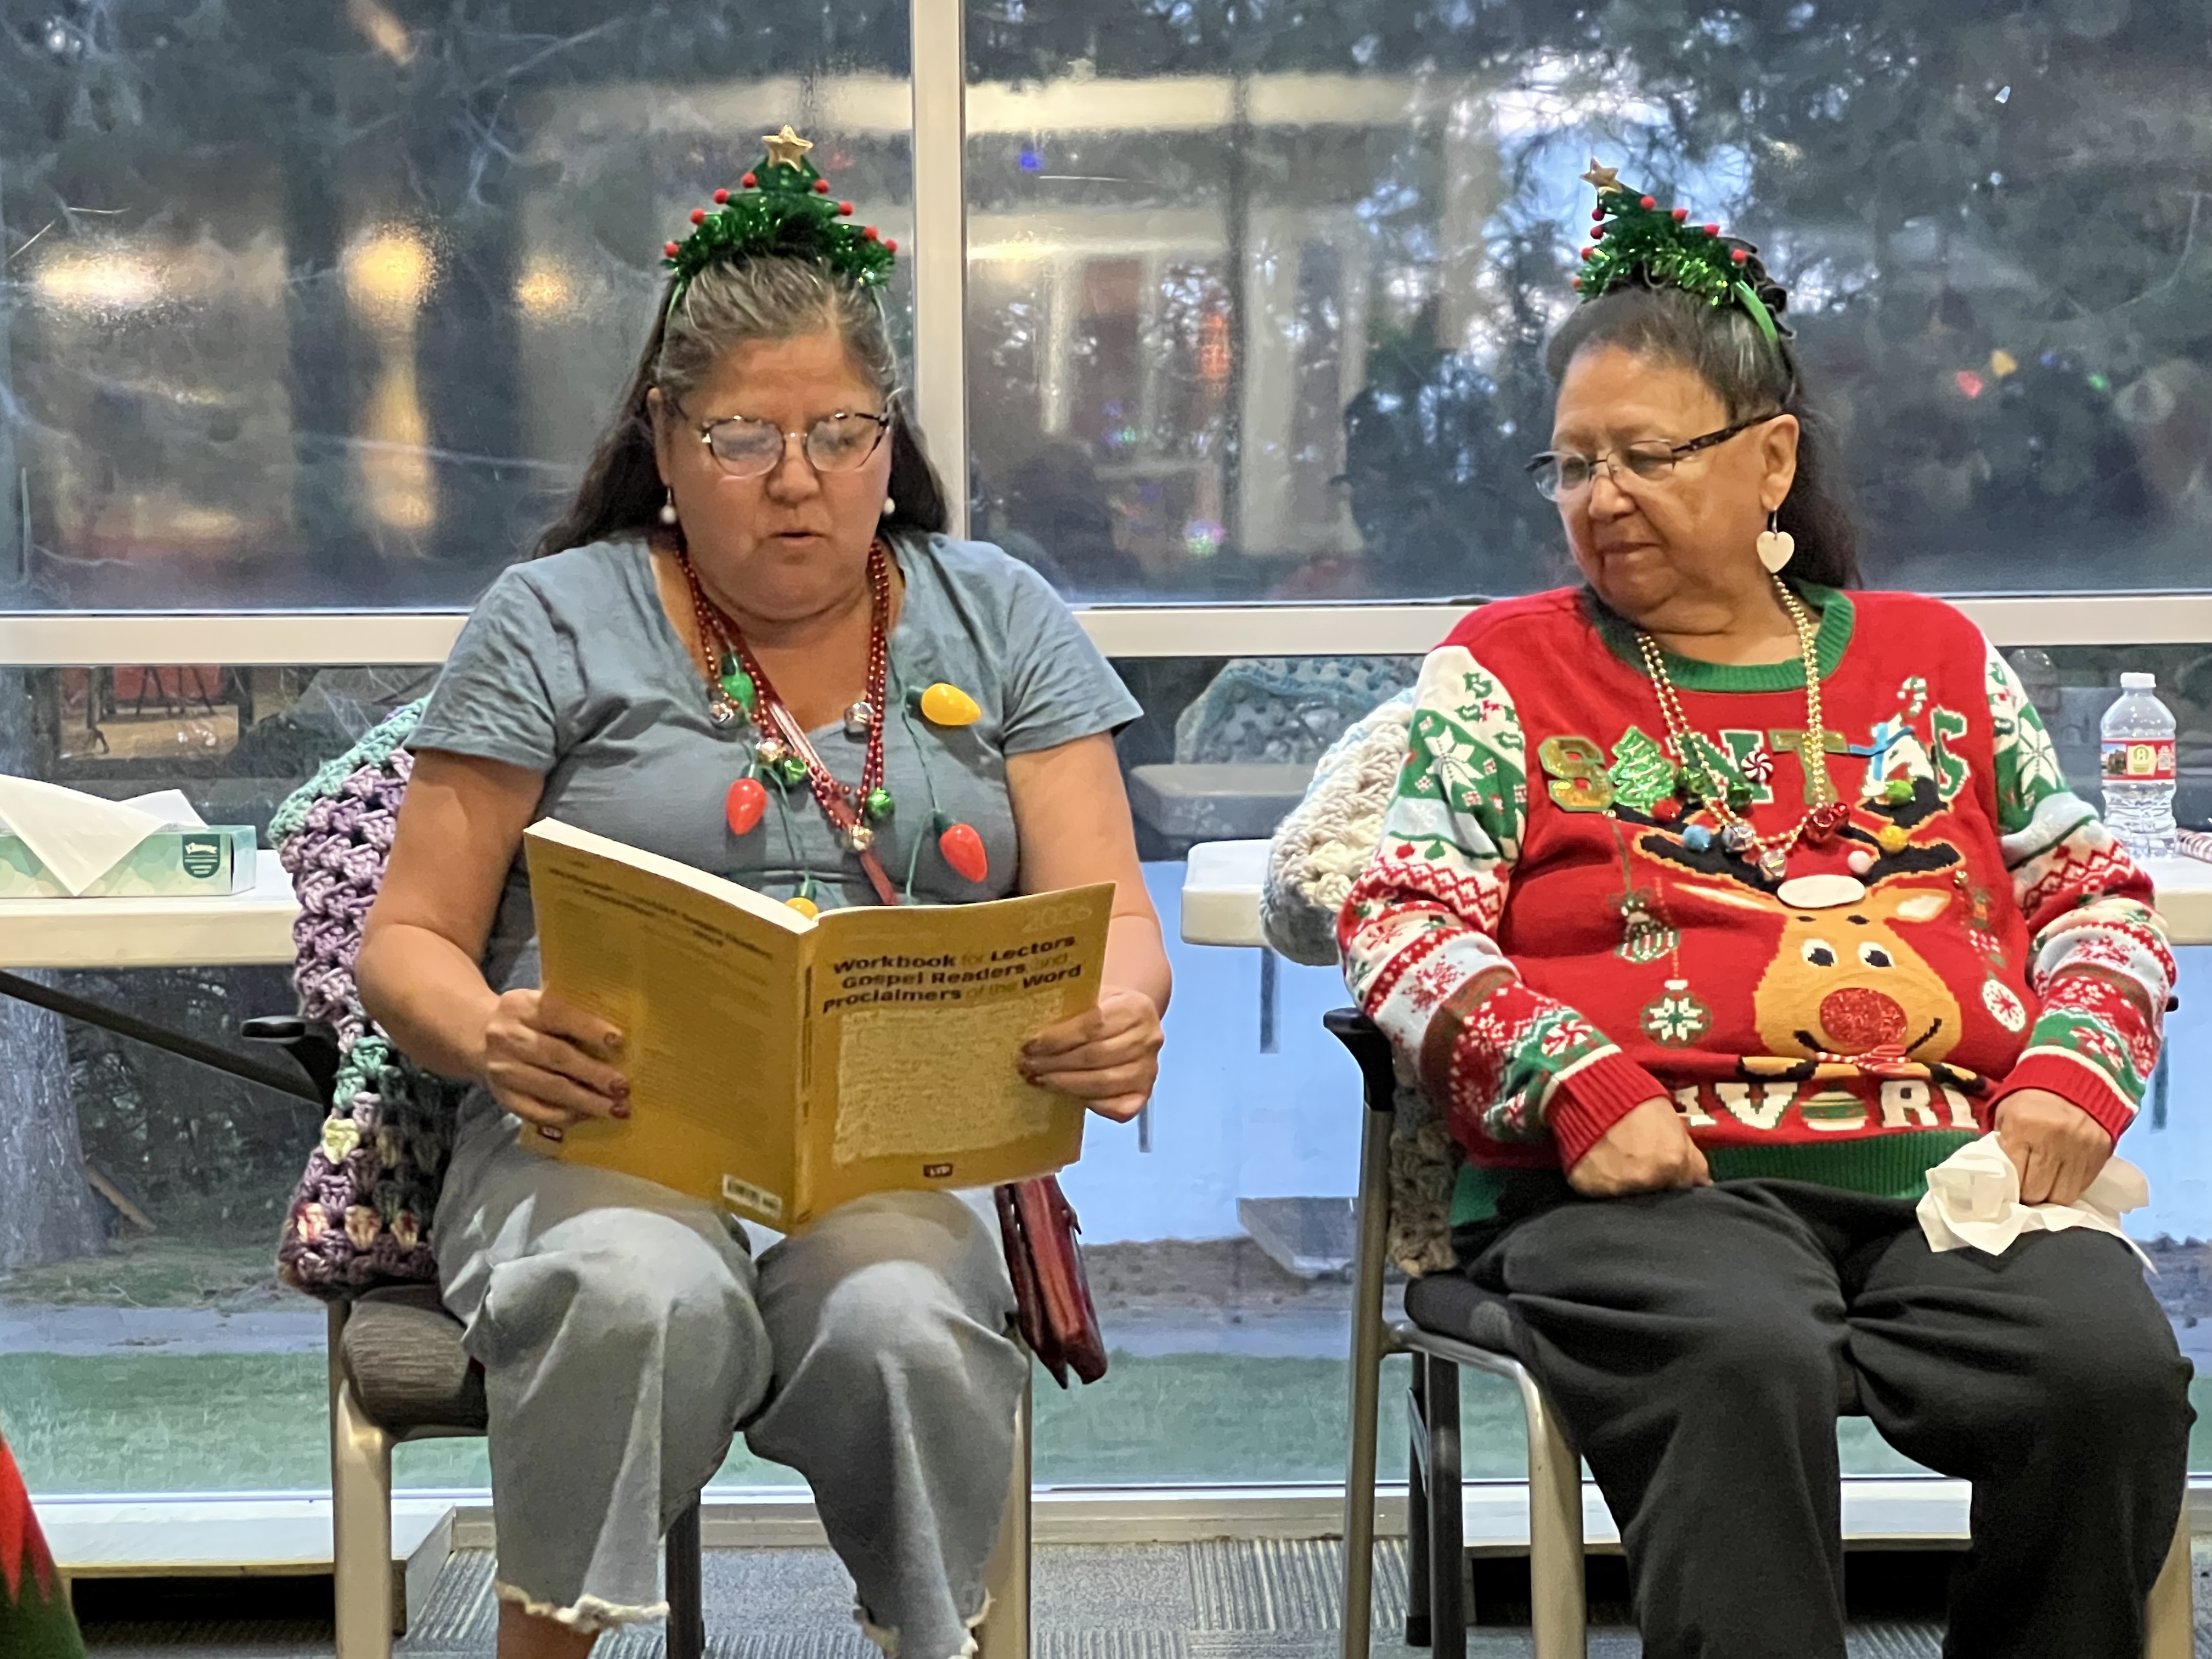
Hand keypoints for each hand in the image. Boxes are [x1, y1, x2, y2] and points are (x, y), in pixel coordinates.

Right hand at [481, 989, 627, 1139]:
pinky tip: (589, 1115)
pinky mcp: (503, 1097)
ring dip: (587, 1101)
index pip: (558, 1015)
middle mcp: (507, 1038)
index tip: (619, 1042)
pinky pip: (537, 1112)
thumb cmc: (528, 1020)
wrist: (478, 1037)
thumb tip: (620, 1041)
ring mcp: (503, 1070)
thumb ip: (571, 1015)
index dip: (589, 1028)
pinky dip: (567, 1116)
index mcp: (522, 1006)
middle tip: (623, 1087)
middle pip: (556, 1056)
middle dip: (594, 1074)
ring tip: (616, 1109)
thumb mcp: (540, 1005)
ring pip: (550, 1088)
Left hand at [1021, 987, 1163, 1123]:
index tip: (1029, 1046)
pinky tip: (1063, 1095)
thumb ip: (1069, 1011)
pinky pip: (1115, 1108)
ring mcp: (1149, 1070)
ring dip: (1064, 1084)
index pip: (1091, 1026)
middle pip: (1094, 1056)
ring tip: (1038, 1079)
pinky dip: (1087, 1102)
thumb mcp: (1090, 999)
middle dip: (1054, 1063)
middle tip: (1026, 1066)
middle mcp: (1148, 1040)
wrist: (1132, 1022)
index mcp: (1135, 1009)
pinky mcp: (1143, 1096)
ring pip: (1102, 1082)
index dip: (1057, 1039)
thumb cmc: (1103, 1010)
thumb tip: (1028, 1028)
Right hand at [1566, 1096, 1711, 1198]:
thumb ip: (1692, 1157)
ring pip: (1628, 1200)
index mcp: (1671, 1164)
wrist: (1590, 1088)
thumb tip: (1704, 1183)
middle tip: (1642, 1167)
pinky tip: (1600, 1167)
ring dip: (1627, 1188)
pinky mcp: (1587, 1186)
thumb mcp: (1673, 1123)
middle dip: (1653, 1187)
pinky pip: (1598, 1194)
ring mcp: (1615, 1187)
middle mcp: (1645, 1180)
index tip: (1667, 1172)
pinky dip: (1600, 1185)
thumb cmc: (1635, 1101)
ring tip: (1619, 1167)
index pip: (1683, 1189)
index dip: (1675, 1180)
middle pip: (1656, 1198)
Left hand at [1994, 1088, 2111, 1206]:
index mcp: (2023, 1128)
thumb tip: (2000, 1178)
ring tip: (2043, 1189)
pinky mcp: (2099, 1154)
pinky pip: (2082, 1186)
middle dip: (2029, 1196)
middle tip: (2025, 1193)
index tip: (2008, 1192)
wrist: (2075, 1077)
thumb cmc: (2030, 1098)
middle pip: (2039, 1192)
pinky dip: (2069, 1188)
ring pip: (2063, 1195)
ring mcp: (2080, 1149)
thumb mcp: (2006, 1114)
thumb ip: (2001, 1144)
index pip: (2016, 1177)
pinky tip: (2060, 1182)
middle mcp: (2053, 1141)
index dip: (2011, 1190)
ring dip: (2050, 1197)